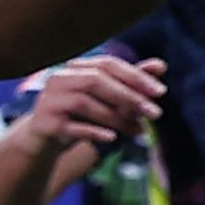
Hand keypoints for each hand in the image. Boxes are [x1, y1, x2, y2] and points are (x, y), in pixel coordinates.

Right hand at [20, 54, 168, 150]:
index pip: (107, 64)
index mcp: (75, 68)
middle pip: (96, 81)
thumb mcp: (106, 99)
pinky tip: (112, 138)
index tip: (161, 92)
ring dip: (116, 117)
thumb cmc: (80, 114)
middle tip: (156, 113)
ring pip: (84, 103)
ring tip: (139, 130)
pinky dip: (93, 131)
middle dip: (129, 97)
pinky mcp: (45, 124)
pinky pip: (71, 127)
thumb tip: (161, 65)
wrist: (43, 139)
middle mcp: (59, 79)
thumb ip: (130, 82)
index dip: (135, 76)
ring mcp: (49, 101)